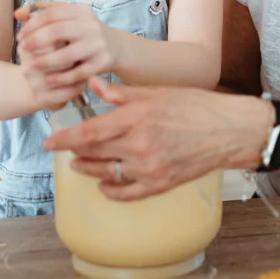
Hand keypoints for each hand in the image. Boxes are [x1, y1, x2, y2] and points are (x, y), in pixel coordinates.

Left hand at [14, 2, 122, 109]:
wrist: (117, 47)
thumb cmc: (85, 32)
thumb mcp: (69, 18)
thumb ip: (43, 12)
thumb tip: (18, 13)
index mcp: (81, 11)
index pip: (52, 14)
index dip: (32, 25)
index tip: (20, 35)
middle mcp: (91, 25)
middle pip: (58, 31)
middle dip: (36, 41)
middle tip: (22, 49)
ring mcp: (97, 44)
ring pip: (66, 54)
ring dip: (45, 61)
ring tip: (31, 65)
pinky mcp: (102, 62)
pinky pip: (77, 73)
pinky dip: (61, 77)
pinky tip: (49, 79)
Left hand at [44, 78, 269, 200]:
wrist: (229, 131)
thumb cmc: (196, 106)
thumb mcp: (157, 92)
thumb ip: (122, 93)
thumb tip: (94, 85)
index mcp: (136, 118)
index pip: (89, 132)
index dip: (65, 139)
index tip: (50, 141)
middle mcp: (139, 145)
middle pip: (93, 153)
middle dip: (74, 152)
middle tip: (64, 148)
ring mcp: (149, 168)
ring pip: (106, 173)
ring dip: (88, 169)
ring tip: (79, 164)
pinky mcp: (160, 184)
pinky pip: (126, 193)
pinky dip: (111, 190)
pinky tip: (104, 184)